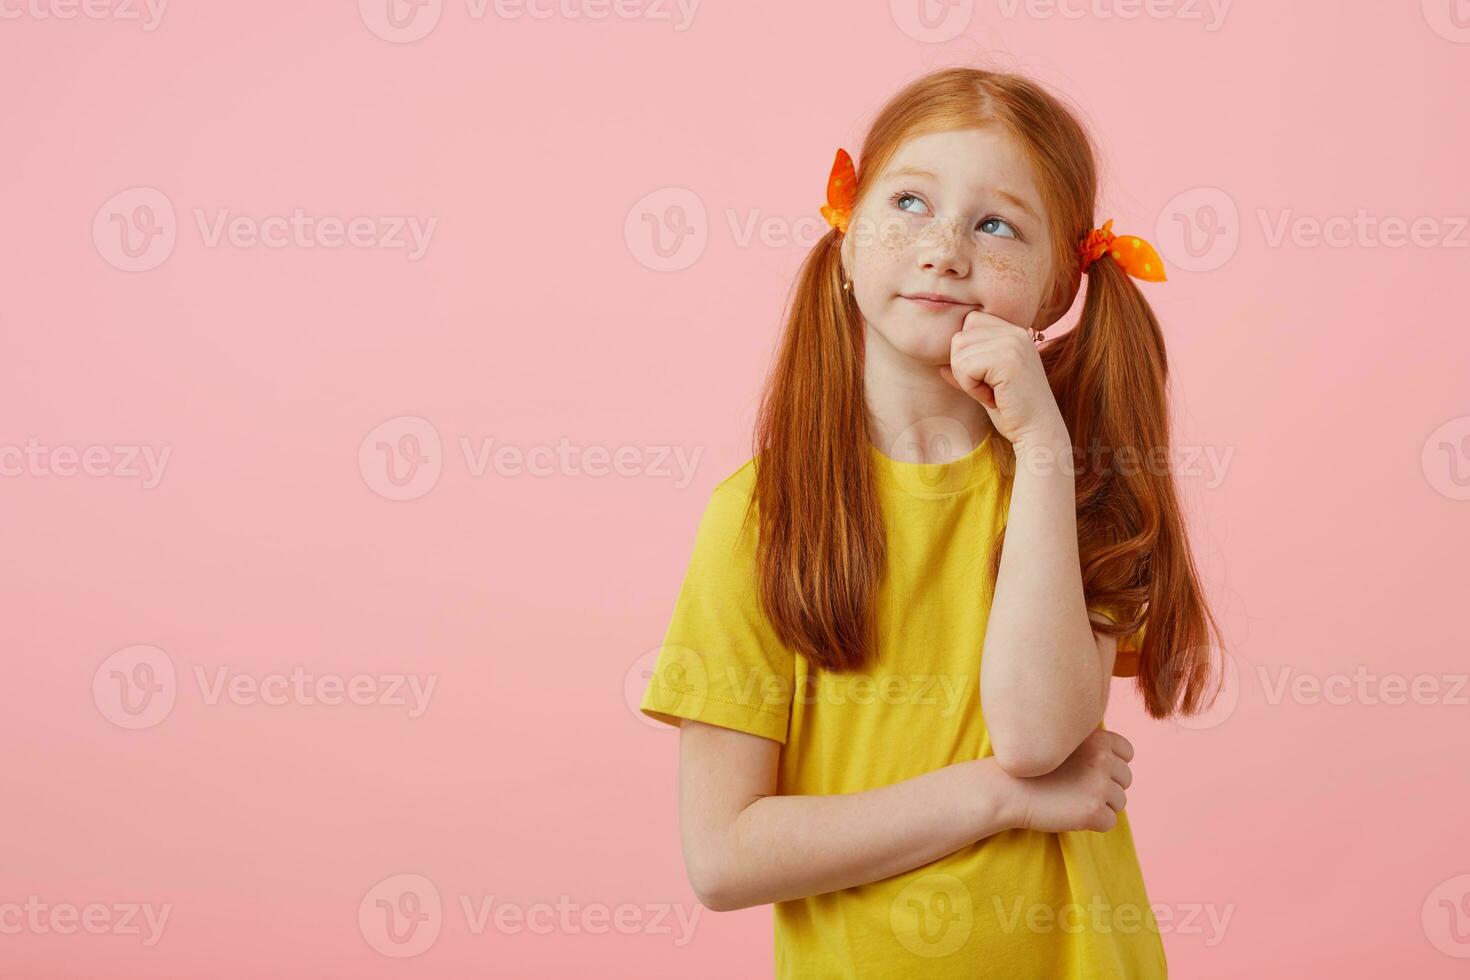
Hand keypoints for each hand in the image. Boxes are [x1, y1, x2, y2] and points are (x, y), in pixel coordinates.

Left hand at [938, 310, 1066, 446]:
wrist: (1039, 432)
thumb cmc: (1012, 411)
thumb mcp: (985, 385)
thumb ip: (967, 370)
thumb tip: (940, 366)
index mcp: (1014, 332)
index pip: (970, 321)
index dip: (966, 352)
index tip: (986, 376)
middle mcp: (1016, 332)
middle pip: (959, 337)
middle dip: (962, 366)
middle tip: (987, 388)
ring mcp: (1013, 343)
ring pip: (959, 352)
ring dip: (966, 379)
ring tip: (991, 393)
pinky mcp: (1008, 360)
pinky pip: (965, 367)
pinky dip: (971, 388)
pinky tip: (991, 398)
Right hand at [1003, 728, 1133, 833]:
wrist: (1007, 789)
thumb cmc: (1034, 768)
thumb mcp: (1063, 743)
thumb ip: (1092, 745)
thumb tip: (1121, 759)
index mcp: (1097, 739)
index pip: (1127, 752)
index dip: (1111, 764)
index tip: (1089, 769)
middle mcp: (1102, 759)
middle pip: (1125, 779)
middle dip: (1106, 787)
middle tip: (1075, 787)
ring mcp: (1099, 785)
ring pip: (1119, 802)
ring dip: (1100, 805)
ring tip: (1071, 800)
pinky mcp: (1093, 810)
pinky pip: (1109, 822)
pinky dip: (1093, 823)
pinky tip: (1070, 813)